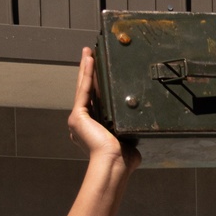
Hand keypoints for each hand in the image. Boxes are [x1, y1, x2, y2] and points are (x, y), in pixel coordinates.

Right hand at [68, 47, 139, 172]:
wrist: (115, 165)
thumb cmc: (123, 160)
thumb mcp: (127, 141)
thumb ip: (128, 132)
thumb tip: (137, 133)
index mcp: (92, 129)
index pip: (95, 102)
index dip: (96, 85)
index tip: (100, 71)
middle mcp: (82, 124)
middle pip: (86, 91)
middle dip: (88, 71)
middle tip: (89, 54)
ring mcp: (78, 119)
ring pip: (83, 87)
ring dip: (86, 68)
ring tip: (88, 51)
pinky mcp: (78, 116)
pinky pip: (84, 90)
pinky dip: (87, 74)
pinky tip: (89, 60)